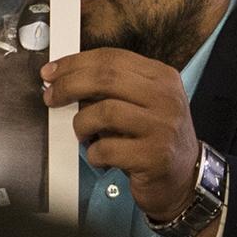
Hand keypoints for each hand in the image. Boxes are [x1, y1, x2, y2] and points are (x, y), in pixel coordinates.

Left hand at [41, 48, 200, 222]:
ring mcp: (162, 127)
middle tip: (51, 97)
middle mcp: (166, 98)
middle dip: (69, 85)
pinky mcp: (154, 156)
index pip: (112, 58)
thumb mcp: (144, 104)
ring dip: (82, 123)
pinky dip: (94, 153)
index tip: (52, 72)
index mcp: (162, 77)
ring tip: (83, 134)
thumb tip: (67, 80)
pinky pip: (107, 148)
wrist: (185, 178)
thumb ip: (113, 89)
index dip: (76, 63)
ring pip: (104, 112)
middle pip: (106, 78)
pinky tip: (99, 156)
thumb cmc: (155, 139)